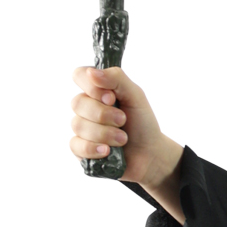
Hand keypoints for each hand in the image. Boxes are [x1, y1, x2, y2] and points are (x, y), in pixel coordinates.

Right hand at [68, 65, 182, 191]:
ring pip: (79, 125)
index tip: (111, 98)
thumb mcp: (136, 96)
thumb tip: (91, 72)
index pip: (80, 76)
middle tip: (123, 120)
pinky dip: (93, 148)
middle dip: (104, 114)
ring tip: (122, 139)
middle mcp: (86, 107)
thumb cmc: (142, 124)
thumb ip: (117, 78)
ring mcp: (82, 128)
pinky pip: (76, 145)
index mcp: (98, 91)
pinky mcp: (80, 149)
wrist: (150, 154)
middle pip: (78, 103)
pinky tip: (107, 151)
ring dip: (105, 133)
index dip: (92, 87)